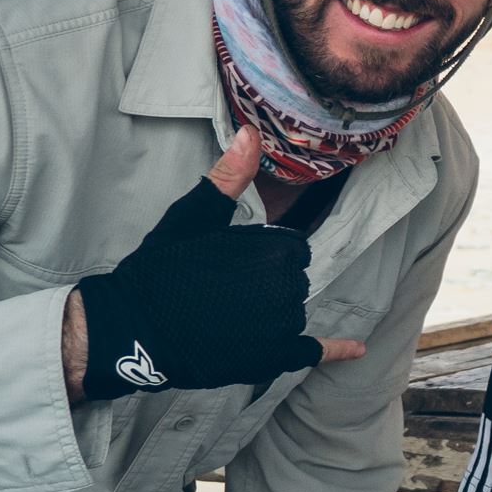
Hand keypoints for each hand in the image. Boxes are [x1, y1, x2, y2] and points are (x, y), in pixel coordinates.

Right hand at [67, 127, 365, 401]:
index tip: (229, 264)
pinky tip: (358, 349)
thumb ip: (230, 178)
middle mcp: (288, 288)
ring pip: (293, 312)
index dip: (262, 257)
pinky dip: (337, 350)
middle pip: (293, 281)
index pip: (291, 251)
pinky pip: (314, 351)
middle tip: (219, 291)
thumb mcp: (194, 216)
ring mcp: (283, 326)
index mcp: (276, 251)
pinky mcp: (273, 358)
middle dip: (265, 283)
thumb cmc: (161, 267)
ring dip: (270, 313)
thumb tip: (252, 132)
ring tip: (223, 314)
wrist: (133, 326)